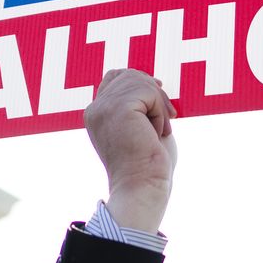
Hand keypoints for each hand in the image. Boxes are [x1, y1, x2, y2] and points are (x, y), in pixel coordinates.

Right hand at [83, 69, 177, 232]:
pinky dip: (161, 112)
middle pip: (130, 75)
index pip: (116, 76)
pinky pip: (149, 93)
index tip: (159, 103)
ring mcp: (104, 107)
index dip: (141, 83)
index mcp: (95, 114)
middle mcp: (95, 109)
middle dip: (155, 93)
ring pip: (141, 81)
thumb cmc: (148, 165)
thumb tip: (153, 80)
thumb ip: (140, 103)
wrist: (143, 188)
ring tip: (159, 130)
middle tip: (168, 119)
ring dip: (159, 105)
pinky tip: (156, 133)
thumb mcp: (141, 126)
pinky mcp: (118, 108)